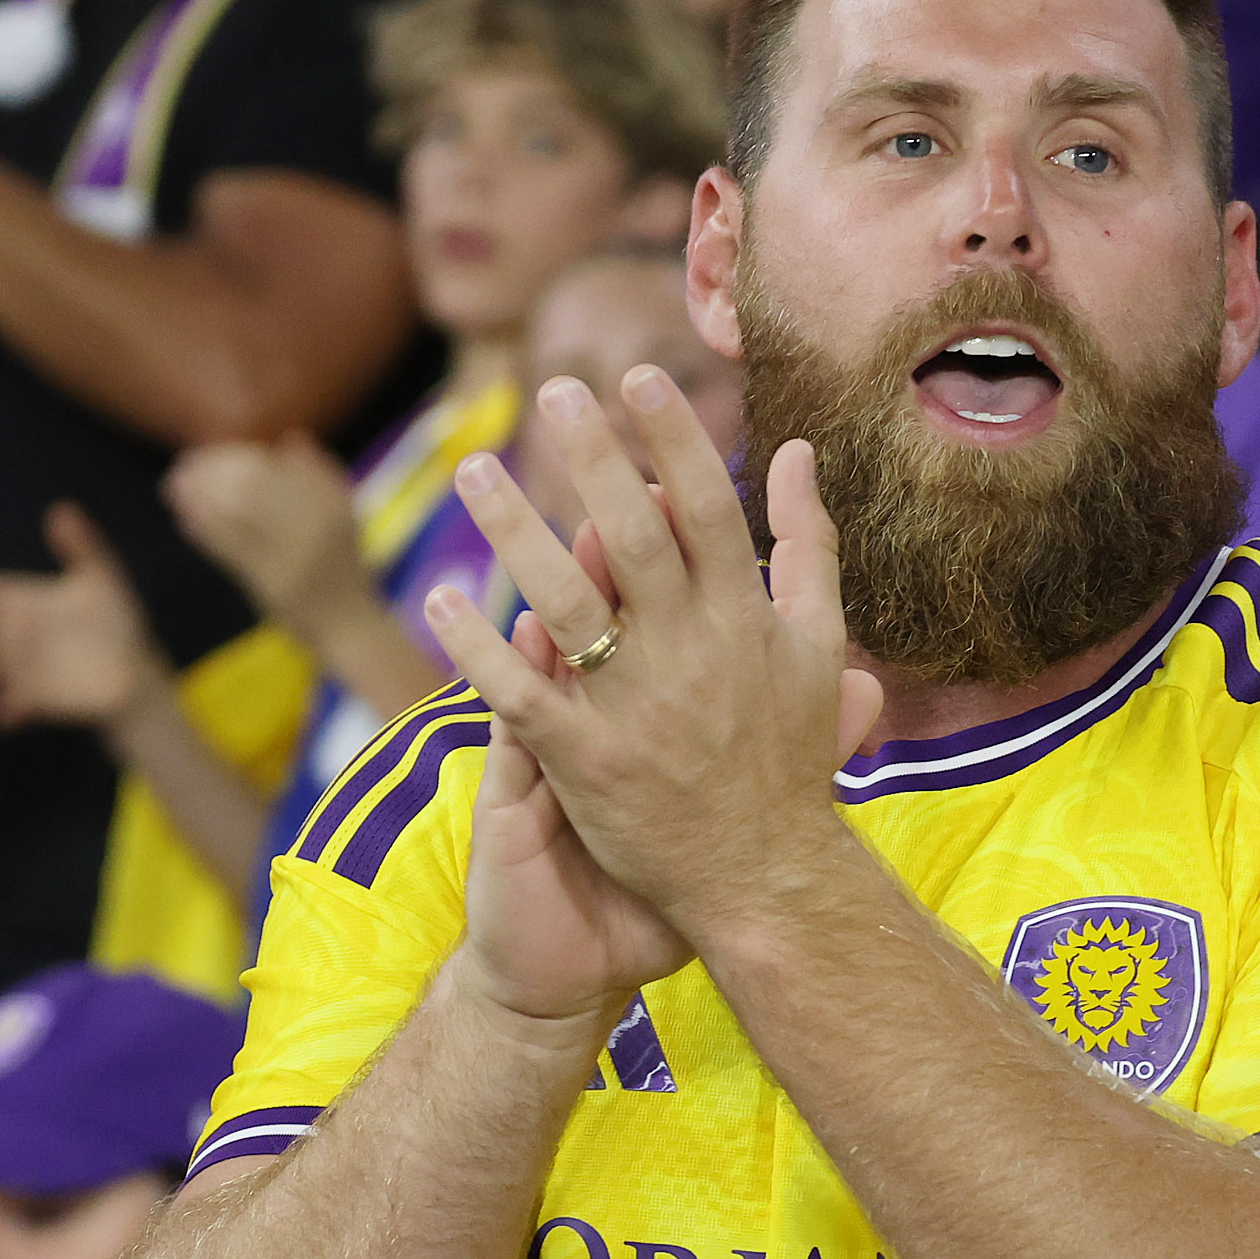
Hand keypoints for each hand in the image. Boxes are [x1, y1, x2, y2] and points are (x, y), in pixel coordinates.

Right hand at [0, 504, 170, 731]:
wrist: (136, 670)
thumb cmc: (114, 621)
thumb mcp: (101, 578)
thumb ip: (82, 546)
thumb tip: (60, 509)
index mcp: (18, 601)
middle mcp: (10, 636)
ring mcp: (17, 670)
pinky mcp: (33, 702)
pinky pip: (11, 708)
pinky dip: (8, 710)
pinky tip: (10, 709)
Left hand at [166, 436, 368, 629]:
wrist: (349, 624)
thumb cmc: (344, 568)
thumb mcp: (345, 517)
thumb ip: (322, 477)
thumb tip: (293, 438)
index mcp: (334, 503)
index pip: (275, 468)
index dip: (235, 455)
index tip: (209, 452)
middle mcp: (317, 524)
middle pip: (253, 484)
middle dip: (211, 471)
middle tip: (182, 465)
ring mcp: (295, 556)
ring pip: (238, 513)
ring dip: (200, 497)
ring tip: (174, 488)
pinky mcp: (274, 584)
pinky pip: (233, 549)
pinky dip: (206, 532)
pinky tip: (185, 520)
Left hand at [422, 369, 883, 952]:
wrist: (768, 880)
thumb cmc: (790, 759)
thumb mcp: (818, 644)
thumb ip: (807, 544)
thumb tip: (795, 451)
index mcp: (746, 619)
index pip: (706, 507)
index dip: (673, 437)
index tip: (636, 378)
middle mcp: (693, 652)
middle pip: (636, 535)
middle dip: (594, 458)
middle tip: (552, 392)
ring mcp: (637, 706)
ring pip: (567, 601)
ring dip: (516, 531)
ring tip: (473, 470)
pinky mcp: (589, 760)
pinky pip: (522, 692)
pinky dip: (479, 644)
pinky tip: (441, 596)